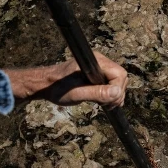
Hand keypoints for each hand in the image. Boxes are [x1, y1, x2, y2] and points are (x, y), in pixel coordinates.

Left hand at [12, 52, 128, 109]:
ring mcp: (99, 66)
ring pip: (117, 81)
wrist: (46, 84)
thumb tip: (117, 93)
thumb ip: (98, 93)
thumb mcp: (77, 94)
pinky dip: (109, 93)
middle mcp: (99, 61)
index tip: (108, 103)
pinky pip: (111, 82)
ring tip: (101, 104)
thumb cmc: (58, 89)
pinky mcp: (97, 72)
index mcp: (95, 62)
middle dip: (116, 94)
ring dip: (113, 95)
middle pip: (121, 78)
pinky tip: (101, 100)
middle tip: (104, 105)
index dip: (117, 90)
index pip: (120, 74)